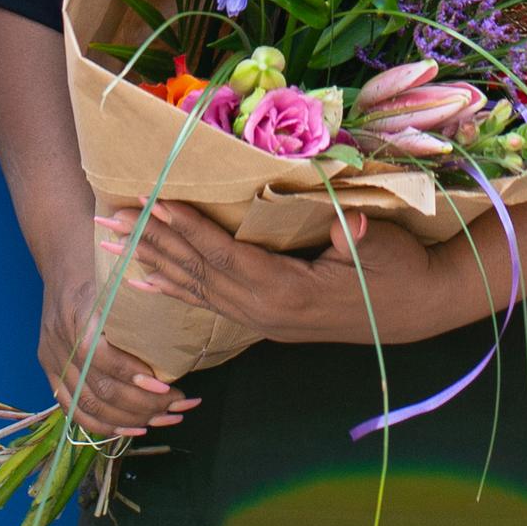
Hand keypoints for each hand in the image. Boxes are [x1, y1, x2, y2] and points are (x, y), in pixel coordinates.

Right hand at [36, 256, 198, 438]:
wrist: (62, 257)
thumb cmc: (102, 263)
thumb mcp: (121, 274)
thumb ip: (142, 304)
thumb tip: (184, 334)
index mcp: (79, 314)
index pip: (100, 357)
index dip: (133, 377)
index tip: (167, 387)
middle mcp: (60, 341)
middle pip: (97, 389)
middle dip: (142, 405)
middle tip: (178, 406)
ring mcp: (51, 359)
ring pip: (87, 406)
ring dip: (129, 420)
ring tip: (165, 418)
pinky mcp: (49, 371)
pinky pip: (72, 410)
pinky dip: (103, 426)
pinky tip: (132, 429)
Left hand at [116, 202, 443, 344]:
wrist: (417, 308)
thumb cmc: (400, 269)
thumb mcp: (385, 248)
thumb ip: (360, 239)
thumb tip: (351, 223)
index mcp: (288, 294)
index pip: (226, 259)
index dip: (190, 231)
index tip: (155, 204)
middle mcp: (266, 313)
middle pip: (199, 274)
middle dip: (154, 243)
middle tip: (109, 218)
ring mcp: (264, 321)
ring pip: (198, 290)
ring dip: (155, 262)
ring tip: (113, 242)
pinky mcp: (266, 319)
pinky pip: (210, 303)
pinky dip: (177, 285)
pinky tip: (147, 278)